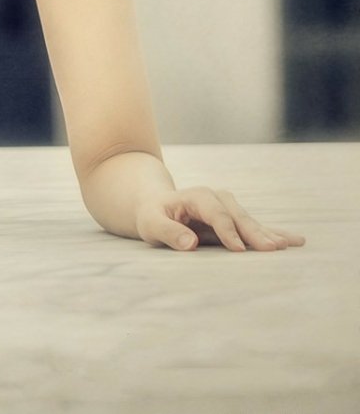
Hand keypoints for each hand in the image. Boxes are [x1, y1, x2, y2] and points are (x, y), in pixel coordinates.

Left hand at [134, 186, 305, 251]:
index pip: (216, 214)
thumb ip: (168, 232)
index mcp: (196, 197)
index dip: (227, 231)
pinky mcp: (234, 220)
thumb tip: (189, 243)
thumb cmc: (152, 216)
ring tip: (291, 245)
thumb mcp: (151, 224)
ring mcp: (228, 208)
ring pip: (250, 222)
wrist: (155, 207)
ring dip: (269, 234)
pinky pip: (256, 227)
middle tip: (274, 249)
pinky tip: (296, 241)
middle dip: (256, 232)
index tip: (239, 249)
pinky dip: (275, 234)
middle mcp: (217, 198)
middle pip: (238, 216)